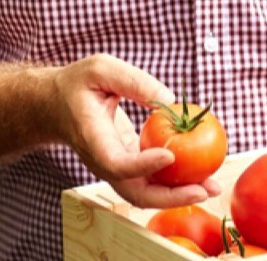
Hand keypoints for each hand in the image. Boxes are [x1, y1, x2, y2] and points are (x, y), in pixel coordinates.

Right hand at [52, 54, 220, 207]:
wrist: (55, 105)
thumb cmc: (77, 83)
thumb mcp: (101, 68)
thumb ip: (133, 81)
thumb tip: (171, 102)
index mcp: (92, 138)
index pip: (117, 163)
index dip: (144, 165)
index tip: (170, 154)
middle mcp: (103, 161)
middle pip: (136, 192)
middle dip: (171, 197)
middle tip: (204, 188)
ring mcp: (115, 167)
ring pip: (146, 193)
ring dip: (179, 194)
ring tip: (211, 186)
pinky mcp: (127, 164)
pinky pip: (151, 180)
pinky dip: (175, 181)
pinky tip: (201, 172)